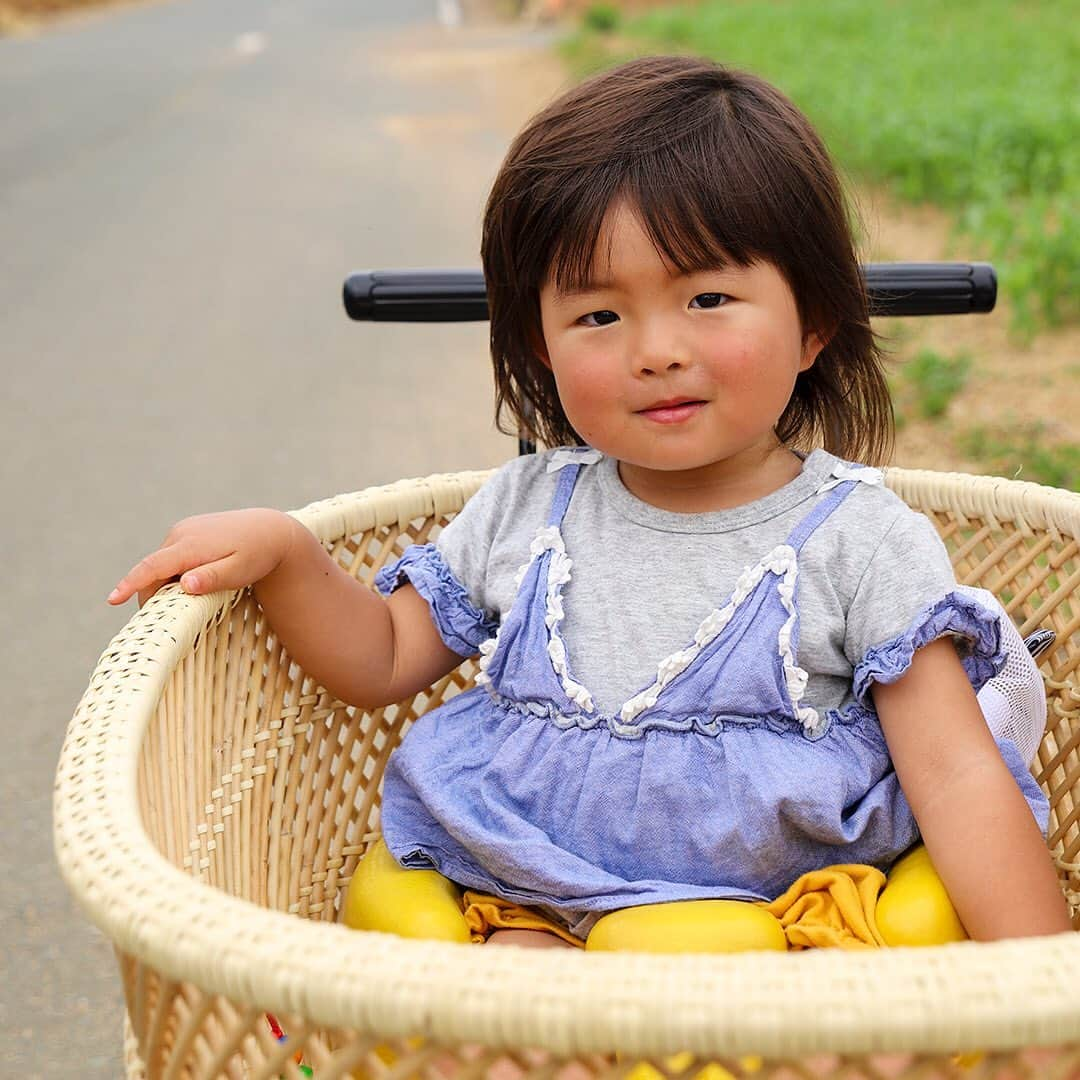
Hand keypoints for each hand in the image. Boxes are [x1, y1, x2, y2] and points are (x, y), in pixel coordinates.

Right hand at [107, 508, 298, 607]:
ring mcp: (182, 530)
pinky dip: (174, 574)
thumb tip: (185, 584)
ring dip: (167, 584)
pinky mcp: (186, 531)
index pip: (152, 567)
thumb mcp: (239, 571)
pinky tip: (196, 582)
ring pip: (162, 565)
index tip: (112, 600)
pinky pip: (172, 557)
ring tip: (194, 598)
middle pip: (154, 571)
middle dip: (154, 595)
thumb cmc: (257, 555)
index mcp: (190, 546)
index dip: (131, 584)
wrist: (269, 530)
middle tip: (168, 619)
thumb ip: (212, 578)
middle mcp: (180, 534)